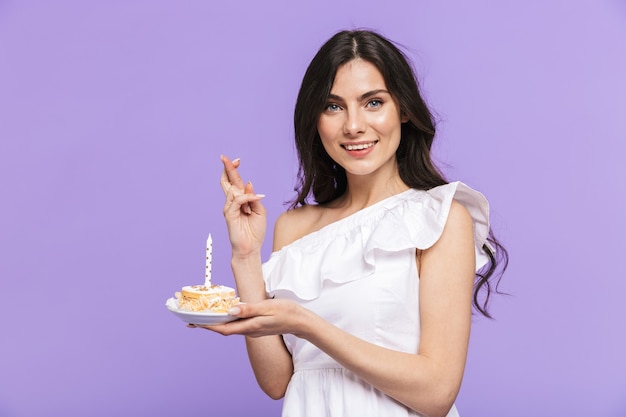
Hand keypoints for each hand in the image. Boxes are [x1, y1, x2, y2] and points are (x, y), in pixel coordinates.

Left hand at [190, 299, 306, 337]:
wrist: (301, 322)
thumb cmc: (286, 312)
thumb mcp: (267, 307)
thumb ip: (249, 309)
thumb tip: (231, 310)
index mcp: (250, 327)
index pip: (224, 328)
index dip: (208, 326)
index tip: (194, 323)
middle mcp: (249, 331)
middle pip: (224, 329)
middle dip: (208, 325)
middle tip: (192, 320)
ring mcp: (253, 330)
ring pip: (230, 327)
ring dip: (217, 322)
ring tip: (204, 316)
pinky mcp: (256, 327)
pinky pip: (238, 325)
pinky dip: (228, 320)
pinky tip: (225, 313)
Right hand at [220, 155, 265, 256]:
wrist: (251, 247)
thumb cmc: (255, 231)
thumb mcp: (260, 211)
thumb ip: (254, 198)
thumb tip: (248, 184)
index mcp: (241, 200)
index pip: (235, 182)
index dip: (234, 170)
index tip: (237, 160)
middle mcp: (233, 202)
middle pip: (227, 182)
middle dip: (227, 169)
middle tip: (224, 157)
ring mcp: (230, 208)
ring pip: (232, 190)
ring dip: (245, 192)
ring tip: (254, 203)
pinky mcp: (229, 214)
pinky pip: (237, 201)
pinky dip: (247, 198)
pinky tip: (255, 199)